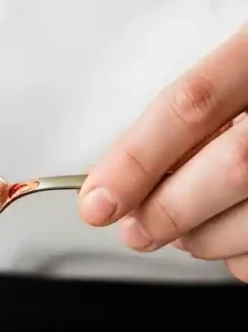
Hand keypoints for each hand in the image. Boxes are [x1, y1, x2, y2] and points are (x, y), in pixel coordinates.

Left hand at [77, 27, 247, 280]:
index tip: (98, 199)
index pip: (194, 104)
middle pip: (233, 165)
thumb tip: (121, 179)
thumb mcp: (236, 76)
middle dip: (170, 210)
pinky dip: (241, 256)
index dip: (138, 158)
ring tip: (188, 229)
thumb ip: (195, 117)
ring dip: (204, 238)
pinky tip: (236, 234)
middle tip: (137, 228)